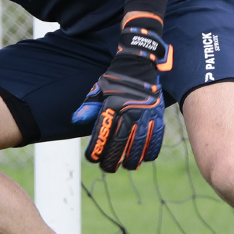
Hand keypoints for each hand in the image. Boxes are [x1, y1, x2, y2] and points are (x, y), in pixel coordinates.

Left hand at [73, 14, 172, 172]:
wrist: (139, 64)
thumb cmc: (115, 80)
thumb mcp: (97, 89)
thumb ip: (88, 107)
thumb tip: (75, 120)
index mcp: (112, 105)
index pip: (102, 133)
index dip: (96, 149)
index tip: (92, 159)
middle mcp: (129, 111)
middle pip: (120, 143)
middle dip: (113, 160)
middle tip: (108, 168)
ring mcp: (145, 114)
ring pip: (139, 144)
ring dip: (132, 159)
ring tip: (126, 166)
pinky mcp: (157, 115)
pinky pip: (156, 137)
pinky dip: (151, 150)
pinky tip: (145, 158)